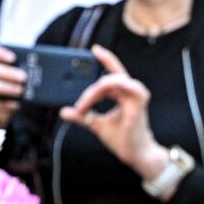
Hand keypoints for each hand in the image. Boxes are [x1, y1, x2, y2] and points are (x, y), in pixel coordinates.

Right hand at [0, 43, 24, 127]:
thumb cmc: (4, 87)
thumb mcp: (6, 77)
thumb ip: (15, 71)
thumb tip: (31, 71)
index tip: (13, 58)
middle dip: (7, 73)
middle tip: (23, 77)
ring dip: (5, 87)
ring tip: (20, 90)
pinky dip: (3, 104)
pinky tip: (15, 105)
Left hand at [60, 46, 167, 178]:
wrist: (134, 154)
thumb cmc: (121, 139)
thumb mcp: (96, 124)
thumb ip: (82, 116)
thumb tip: (64, 111)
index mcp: (122, 94)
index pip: (112, 72)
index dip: (105, 58)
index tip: (93, 49)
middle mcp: (129, 92)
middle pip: (110, 76)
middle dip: (91, 89)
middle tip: (80, 105)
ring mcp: (135, 97)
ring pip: (116, 80)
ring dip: (98, 89)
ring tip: (86, 102)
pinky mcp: (138, 105)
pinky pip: (131, 88)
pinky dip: (119, 84)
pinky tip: (107, 84)